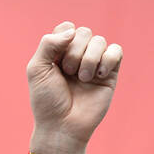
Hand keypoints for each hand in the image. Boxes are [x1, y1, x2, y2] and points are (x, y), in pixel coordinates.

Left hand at [27, 21, 123, 153]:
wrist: (62, 125)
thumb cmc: (47, 100)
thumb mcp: (37, 69)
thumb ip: (48, 44)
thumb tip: (72, 31)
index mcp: (59, 52)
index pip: (67, 27)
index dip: (62, 39)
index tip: (55, 60)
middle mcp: (78, 55)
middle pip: (84, 32)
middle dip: (74, 52)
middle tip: (68, 73)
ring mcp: (95, 63)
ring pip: (100, 40)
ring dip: (89, 60)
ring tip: (82, 79)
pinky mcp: (110, 73)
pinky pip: (116, 51)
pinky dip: (107, 60)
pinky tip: (98, 77)